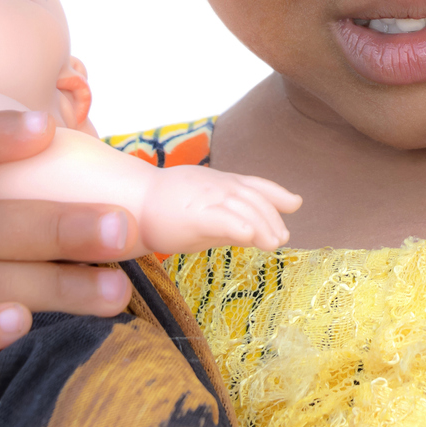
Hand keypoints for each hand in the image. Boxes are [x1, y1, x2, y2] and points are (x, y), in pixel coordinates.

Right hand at [138, 165, 301, 253]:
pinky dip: (239, 225)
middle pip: (253, 198)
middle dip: (271, 217)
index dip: (276, 193)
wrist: (130, 204)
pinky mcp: (193, 215)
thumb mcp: (203, 215)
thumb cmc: (165, 211)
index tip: (295, 203)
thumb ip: (227, 222)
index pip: (254, 185)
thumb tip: (254, 234)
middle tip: (282, 237)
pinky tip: (251, 237)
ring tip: (275, 242)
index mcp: (219, 184)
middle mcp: (216, 186)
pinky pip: (221, 218)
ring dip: (263, 224)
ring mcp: (205, 198)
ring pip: (243, 208)